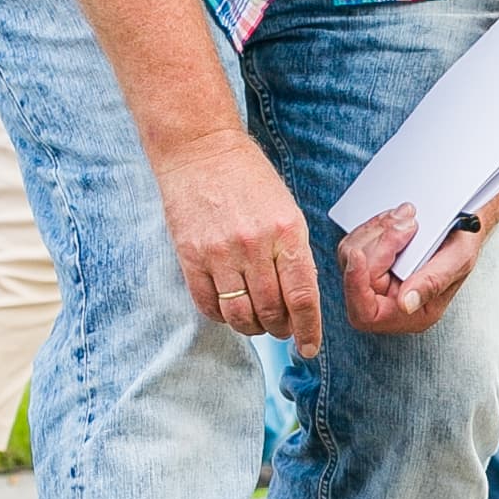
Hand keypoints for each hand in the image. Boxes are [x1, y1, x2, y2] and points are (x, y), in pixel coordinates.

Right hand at [155, 128, 322, 352]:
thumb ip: (295, 254)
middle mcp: (254, 246)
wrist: (200, 150)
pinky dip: (221, 316)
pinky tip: (229, 309)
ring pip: (239, 315)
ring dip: (252, 328)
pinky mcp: (190, 256)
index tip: (309, 347)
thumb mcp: (287, 211)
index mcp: (287, 233)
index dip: (308, 330)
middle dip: (281, 329)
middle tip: (282, 329)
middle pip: (271, 312)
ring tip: (257, 323)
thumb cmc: (249, 179)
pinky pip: (207, 304)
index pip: (302, 298)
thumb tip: (301, 298)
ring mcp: (219, 253)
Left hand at [336, 206, 487, 334]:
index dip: (356, 286)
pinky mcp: (370, 261)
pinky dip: (373, 227)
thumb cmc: (463, 247)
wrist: (463, 227)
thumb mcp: (457, 263)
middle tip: (406, 224)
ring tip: (405, 219)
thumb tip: (406, 304)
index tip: (358, 256)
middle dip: (379, 245)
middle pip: (357, 278)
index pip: (366, 314)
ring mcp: (377, 280)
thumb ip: (431, 284)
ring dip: (376, 232)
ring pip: (350, 257)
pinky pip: (354, 243)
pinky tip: (393, 221)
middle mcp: (390, 301)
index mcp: (411, 314)